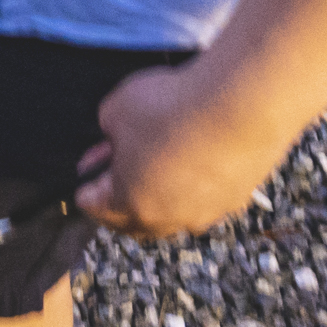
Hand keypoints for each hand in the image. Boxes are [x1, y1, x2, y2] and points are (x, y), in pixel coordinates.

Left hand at [75, 61, 293, 240]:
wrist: (241, 105)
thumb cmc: (170, 109)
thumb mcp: (113, 111)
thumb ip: (106, 132)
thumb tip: (115, 138)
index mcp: (131, 203)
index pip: (97, 208)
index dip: (87, 188)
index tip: (85, 175)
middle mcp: (170, 218)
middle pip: (135, 220)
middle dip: (120, 201)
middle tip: (116, 172)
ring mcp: (208, 211)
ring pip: (174, 213)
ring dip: (160, 194)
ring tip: (156, 163)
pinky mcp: (238, 198)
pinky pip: (206, 199)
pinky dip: (194, 185)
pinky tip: (193, 159)